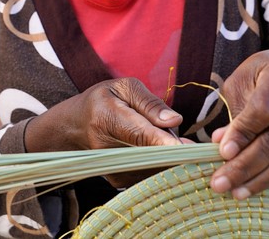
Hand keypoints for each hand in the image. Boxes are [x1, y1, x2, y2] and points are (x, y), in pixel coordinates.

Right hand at [25, 78, 183, 187]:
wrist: (77, 125)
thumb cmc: (104, 100)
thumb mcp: (124, 88)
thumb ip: (150, 103)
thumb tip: (175, 121)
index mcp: (106, 116)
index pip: (138, 133)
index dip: (163, 142)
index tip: (186, 148)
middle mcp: (105, 146)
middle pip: (150, 153)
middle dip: (174, 149)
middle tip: (190, 145)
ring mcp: (110, 166)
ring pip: (153, 166)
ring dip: (167, 156)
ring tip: (160, 139)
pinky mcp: (118, 180)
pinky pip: (150, 174)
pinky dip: (159, 164)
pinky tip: (153, 151)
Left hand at [210, 50, 268, 198]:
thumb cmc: (264, 74)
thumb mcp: (243, 81)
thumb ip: (235, 112)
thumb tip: (222, 146)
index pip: (263, 111)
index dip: (242, 134)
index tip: (222, 153)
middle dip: (246, 165)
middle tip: (220, 183)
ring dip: (262, 179)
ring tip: (237, 192)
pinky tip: (256, 185)